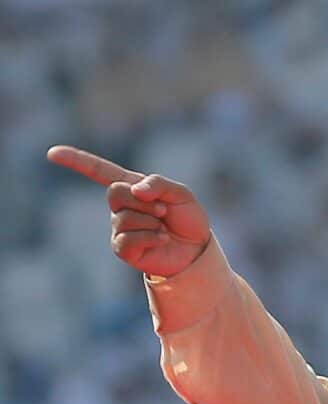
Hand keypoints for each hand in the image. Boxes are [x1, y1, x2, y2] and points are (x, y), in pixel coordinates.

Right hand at [46, 145, 210, 277]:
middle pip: (115, 193)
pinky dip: (150, 237)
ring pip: (124, 218)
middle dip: (144, 202)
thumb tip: (135, 191)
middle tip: (163, 212)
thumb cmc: (187, 218)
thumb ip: (158, 184)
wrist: (197, 248)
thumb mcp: (181, 194)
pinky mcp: (123, 249)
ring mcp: (119, 227)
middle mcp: (121, 206)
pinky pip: (127, 239)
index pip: (99, 171)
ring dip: (151, 222)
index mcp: (131, 186)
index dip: (76, 161)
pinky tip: (161, 239)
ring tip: (164, 227)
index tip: (52, 153)